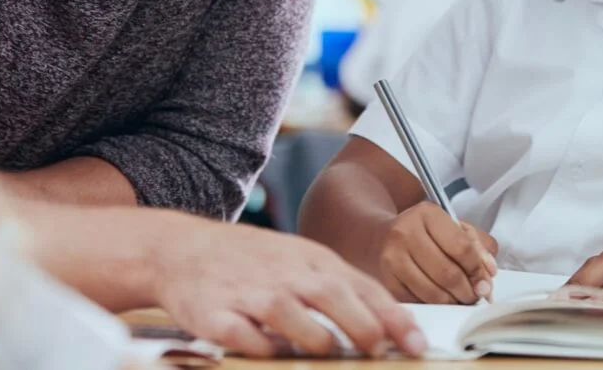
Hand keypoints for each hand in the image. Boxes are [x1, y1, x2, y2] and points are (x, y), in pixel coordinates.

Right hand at [153, 221, 426, 357]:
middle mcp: (286, 274)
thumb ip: (340, 288)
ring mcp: (252, 294)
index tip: (417, 343)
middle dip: (363, 327)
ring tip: (328, 354)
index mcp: (312, 260)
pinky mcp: (218, 315)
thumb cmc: (253, 260)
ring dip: (316, 340)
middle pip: (332, 297)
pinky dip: (263, 350)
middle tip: (380, 350)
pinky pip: (246, 339)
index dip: (392, 317)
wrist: (185, 249)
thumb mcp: (301, 260)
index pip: (362, 287)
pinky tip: (272, 353)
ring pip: (292, 319)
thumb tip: (388, 324)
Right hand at [377, 202, 498, 303]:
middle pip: (448, 273)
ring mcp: (392, 258)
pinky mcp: (386, 281)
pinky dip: (434, 306)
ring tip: (460, 298)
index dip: (478, 269)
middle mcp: (405, 232)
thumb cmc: (424, 233)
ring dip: (453, 302)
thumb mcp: (452, 226)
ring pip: (433, 293)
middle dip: (468, 291)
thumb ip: (477, 244)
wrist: (381, 237)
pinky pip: (418, 303)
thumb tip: (489, 272)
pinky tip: (439, 299)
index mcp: (427, 213)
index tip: (485, 279)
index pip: (461, 247)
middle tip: (476, 295)